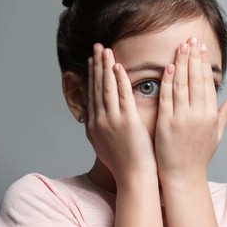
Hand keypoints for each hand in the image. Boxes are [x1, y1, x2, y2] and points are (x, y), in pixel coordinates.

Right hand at [86, 44, 156, 184]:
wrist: (134, 179)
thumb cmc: (125, 165)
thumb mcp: (106, 147)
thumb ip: (102, 131)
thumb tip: (100, 122)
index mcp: (95, 127)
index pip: (92, 95)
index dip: (92, 77)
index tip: (93, 62)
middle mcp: (99, 121)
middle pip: (96, 88)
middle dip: (96, 66)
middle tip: (96, 47)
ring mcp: (111, 121)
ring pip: (106, 88)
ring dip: (104, 67)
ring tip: (104, 50)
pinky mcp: (127, 122)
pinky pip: (122, 96)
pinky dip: (118, 80)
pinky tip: (117, 67)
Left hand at [155, 37, 226, 183]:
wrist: (183, 176)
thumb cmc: (199, 156)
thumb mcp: (216, 135)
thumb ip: (224, 115)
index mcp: (210, 115)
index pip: (207, 83)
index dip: (204, 64)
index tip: (201, 49)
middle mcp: (197, 114)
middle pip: (195, 80)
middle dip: (193, 58)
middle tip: (191, 40)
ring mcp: (181, 118)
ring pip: (181, 85)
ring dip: (180, 64)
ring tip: (180, 48)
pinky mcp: (166, 123)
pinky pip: (166, 98)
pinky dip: (167, 82)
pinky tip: (168, 68)